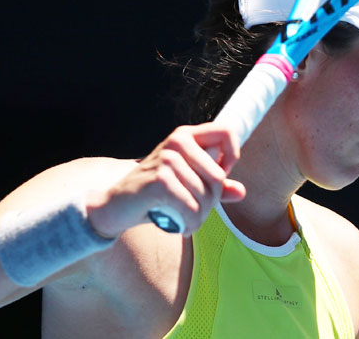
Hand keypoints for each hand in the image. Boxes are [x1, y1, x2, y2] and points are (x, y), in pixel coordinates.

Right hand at [87, 123, 245, 236]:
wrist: (116, 206)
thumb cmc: (155, 194)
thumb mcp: (187, 185)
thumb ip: (215, 187)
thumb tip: (242, 192)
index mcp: (187, 136)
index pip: (227, 132)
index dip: (232, 156)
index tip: (220, 175)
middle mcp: (178, 141)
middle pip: (218, 177)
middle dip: (211, 201)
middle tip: (195, 210)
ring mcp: (167, 158)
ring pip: (205, 196)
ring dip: (199, 217)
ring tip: (186, 221)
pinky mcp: (159, 180)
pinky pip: (191, 208)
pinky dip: (189, 224)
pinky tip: (180, 227)